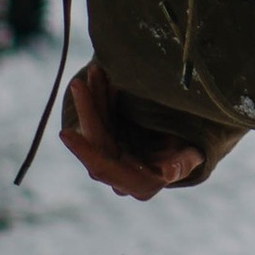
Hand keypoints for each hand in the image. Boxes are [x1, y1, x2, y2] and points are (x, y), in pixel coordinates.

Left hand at [60, 62, 202, 199]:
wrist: (184, 152)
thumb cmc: (189, 155)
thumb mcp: (190, 158)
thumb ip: (182, 165)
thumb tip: (169, 172)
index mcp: (137, 183)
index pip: (102, 167)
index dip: (84, 151)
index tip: (64, 133)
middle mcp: (118, 173)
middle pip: (95, 142)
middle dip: (88, 111)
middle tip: (78, 84)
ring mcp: (112, 156)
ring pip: (95, 127)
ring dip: (93, 99)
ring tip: (93, 71)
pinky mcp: (110, 140)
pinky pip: (101, 118)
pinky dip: (99, 97)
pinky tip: (98, 77)